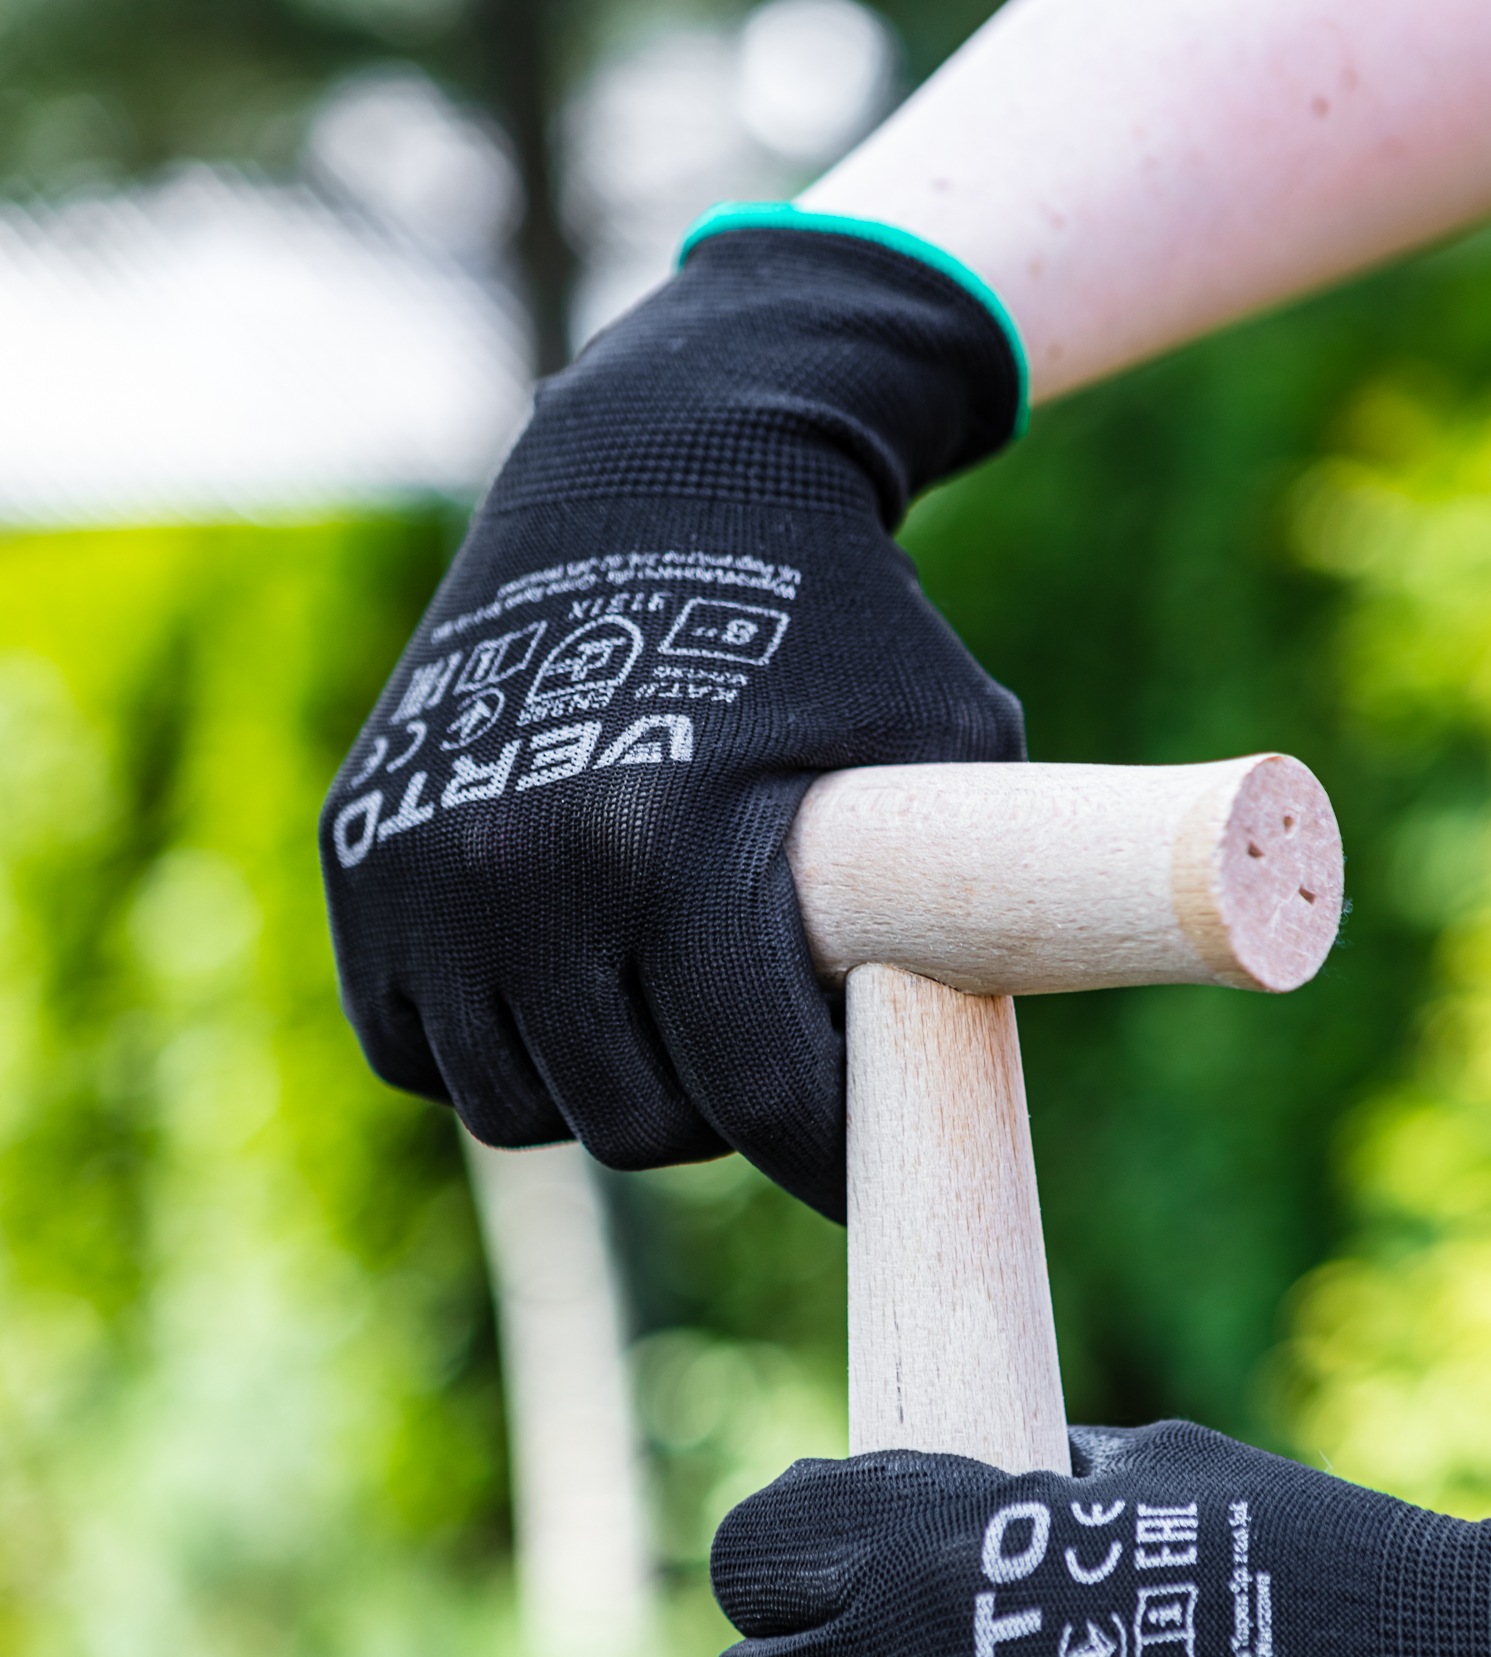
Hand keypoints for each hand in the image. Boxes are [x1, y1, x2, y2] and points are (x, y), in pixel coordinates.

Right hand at [318, 217, 1024, 1218]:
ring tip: (669, 1014)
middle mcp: (524, 865)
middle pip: (636, 1126)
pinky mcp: (355, 855)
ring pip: (517, 1109)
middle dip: (719, 1114)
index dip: (827, 1160)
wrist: (661, 475)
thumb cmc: (841, 628)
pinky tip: (565, 979)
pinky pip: (417, 1049)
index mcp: (676, 844)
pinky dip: (491, 1043)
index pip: (757, 1095)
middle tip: (763, 1055)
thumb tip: (969, 1097)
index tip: (865, 1180)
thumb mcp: (952, 744)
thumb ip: (964, 917)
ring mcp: (422, 864)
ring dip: (601, 1088)